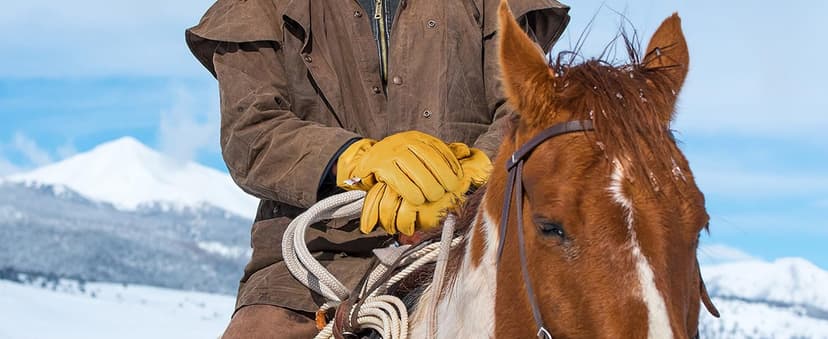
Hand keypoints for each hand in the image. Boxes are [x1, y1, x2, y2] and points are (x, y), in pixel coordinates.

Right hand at [359, 146, 491, 234]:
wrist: (363, 160)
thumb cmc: (395, 162)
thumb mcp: (417, 154)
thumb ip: (438, 155)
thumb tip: (466, 153)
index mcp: (418, 138)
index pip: (440, 150)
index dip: (451, 167)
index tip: (458, 181)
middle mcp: (406, 141)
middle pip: (431, 161)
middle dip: (442, 179)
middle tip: (446, 192)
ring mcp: (393, 152)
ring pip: (417, 171)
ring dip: (428, 187)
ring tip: (433, 197)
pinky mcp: (381, 165)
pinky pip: (400, 180)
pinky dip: (410, 192)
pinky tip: (417, 199)